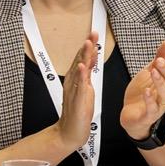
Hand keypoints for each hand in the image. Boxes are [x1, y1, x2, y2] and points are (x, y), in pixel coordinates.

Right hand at [54, 32, 98, 150]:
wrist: (70, 132)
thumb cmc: (79, 112)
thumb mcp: (86, 90)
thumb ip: (88, 75)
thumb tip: (91, 60)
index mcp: (76, 80)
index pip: (82, 59)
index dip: (88, 46)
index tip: (93, 34)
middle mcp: (73, 82)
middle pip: (80, 60)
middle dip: (87, 46)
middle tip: (92, 33)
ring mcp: (74, 90)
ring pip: (79, 69)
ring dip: (84, 56)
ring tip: (88, 43)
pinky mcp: (77, 100)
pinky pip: (79, 86)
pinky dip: (81, 75)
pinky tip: (82, 67)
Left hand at [120, 39, 164, 140]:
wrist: (131, 115)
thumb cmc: (143, 92)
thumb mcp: (150, 72)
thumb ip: (160, 57)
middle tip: (159, 61)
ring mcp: (158, 105)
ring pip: (164, 95)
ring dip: (160, 82)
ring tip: (153, 72)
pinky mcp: (148, 115)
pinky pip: (152, 109)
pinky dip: (150, 100)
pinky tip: (146, 91)